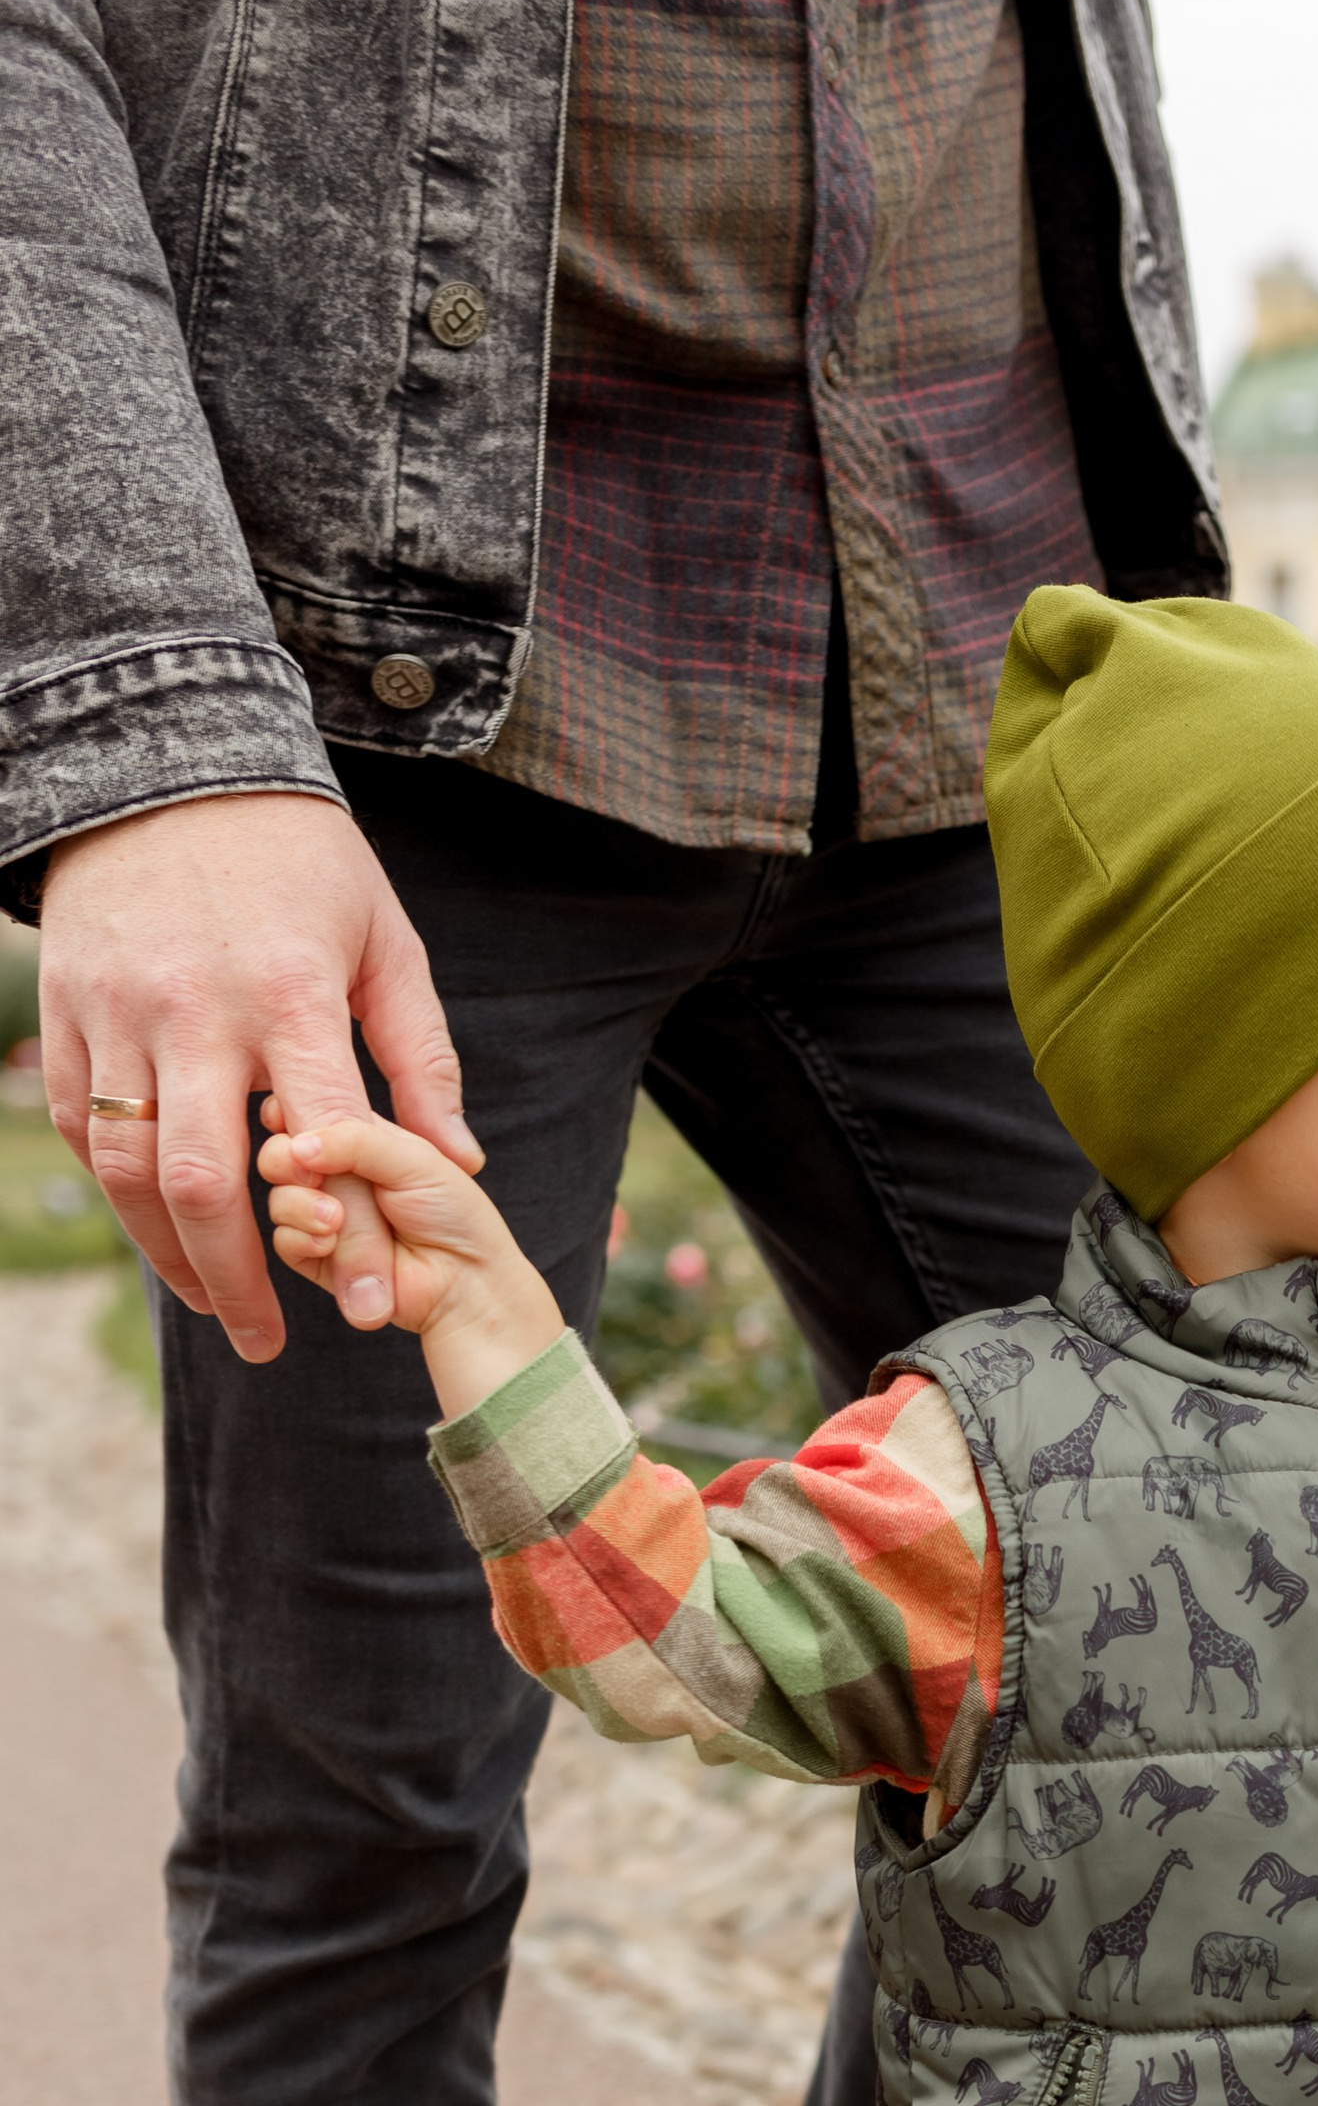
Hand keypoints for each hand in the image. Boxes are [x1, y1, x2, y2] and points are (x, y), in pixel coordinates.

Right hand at [40, 793, 479, 1364]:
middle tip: (269, 1345)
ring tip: (218, 1305)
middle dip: (238, 1279)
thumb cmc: (302, 859)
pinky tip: (162, 1233)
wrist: (168, 759)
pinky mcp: (69, 1007)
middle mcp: (197, 1008)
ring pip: (132, 1167)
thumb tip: (459, 1160)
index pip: (325, 1142)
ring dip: (170, 1255)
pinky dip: (121, 1193)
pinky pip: (84, 1124)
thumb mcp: (384, 939)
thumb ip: (421, 1055)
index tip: (370, 1312)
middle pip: (205, 1179)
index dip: (348, 1235)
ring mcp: (121, 1009)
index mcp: (292, 992)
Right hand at [258, 1107, 561, 1416]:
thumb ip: (353, 1140)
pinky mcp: (315, 1257)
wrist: (466, 1283)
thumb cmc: (452, 1213)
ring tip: (337, 1218)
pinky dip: (303, 1240)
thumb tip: (297, 1146)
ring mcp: (320, 1215)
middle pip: (279, 1153)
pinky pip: (284, 1242)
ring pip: (277, 1198)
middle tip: (310, 1174)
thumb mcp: (409, 1158)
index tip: (286, 1118)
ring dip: (300, 1206)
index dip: (289, 1113)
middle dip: (286, 1162)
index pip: (303, 1110)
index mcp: (355, 1135)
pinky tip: (330, 1242)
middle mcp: (333, 1173)